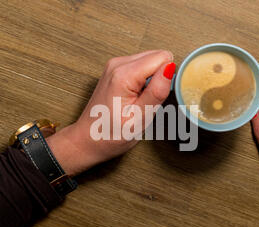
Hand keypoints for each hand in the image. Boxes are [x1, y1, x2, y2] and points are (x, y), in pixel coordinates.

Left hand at [47, 50, 174, 175]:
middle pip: (156, 56)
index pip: (162, 58)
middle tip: (148, 101)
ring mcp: (114, 65)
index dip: (167, 77)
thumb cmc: (110, 134)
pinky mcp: (115, 69)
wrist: (88, 139)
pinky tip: (135, 97)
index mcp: (123, 75)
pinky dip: (144, 80)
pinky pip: (141, 66)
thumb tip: (170, 68)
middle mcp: (117, 64)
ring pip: (150, 60)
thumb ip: (156, 92)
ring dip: (152, 80)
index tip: (158, 96)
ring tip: (141, 100)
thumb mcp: (139, 119)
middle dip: (160, 78)